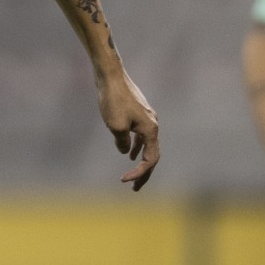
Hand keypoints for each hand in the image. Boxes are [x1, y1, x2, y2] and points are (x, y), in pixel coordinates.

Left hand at [97, 69, 159, 189]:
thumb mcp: (115, 126)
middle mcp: (153, 124)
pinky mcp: (138, 113)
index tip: (123, 180)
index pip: (150, 160)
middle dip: (143, 173)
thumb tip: (125, 150)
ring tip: (132, 176)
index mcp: (151, 129)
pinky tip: (128, 154)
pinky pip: (141, 135)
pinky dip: (137, 147)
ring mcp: (147, 118)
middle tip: (134, 188)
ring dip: (140, 162)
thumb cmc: (113, 100)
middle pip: (152, 156)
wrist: (111, 75)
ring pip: (147, 145)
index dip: (139, 173)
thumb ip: (122, 142)